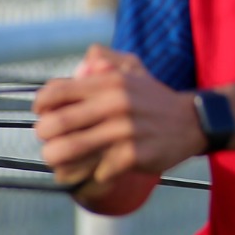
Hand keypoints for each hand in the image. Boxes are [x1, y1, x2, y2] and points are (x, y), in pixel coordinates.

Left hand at [34, 44, 204, 188]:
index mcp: (110, 81)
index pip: (55, 92)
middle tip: (51, 141)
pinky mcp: (133, 155)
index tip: (44, 114)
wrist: (194, 121)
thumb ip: (105, 60)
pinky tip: (97, 169)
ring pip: (67, 152)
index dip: (40, 105)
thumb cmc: (154, 98)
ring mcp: (125, 131)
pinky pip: (94, 171)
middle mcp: (116, 104)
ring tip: (61, 162)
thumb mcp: (134, 69)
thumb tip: (81, 62)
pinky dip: (91, 174)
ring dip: (58, 161)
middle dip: (45, 137)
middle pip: (54, 125)